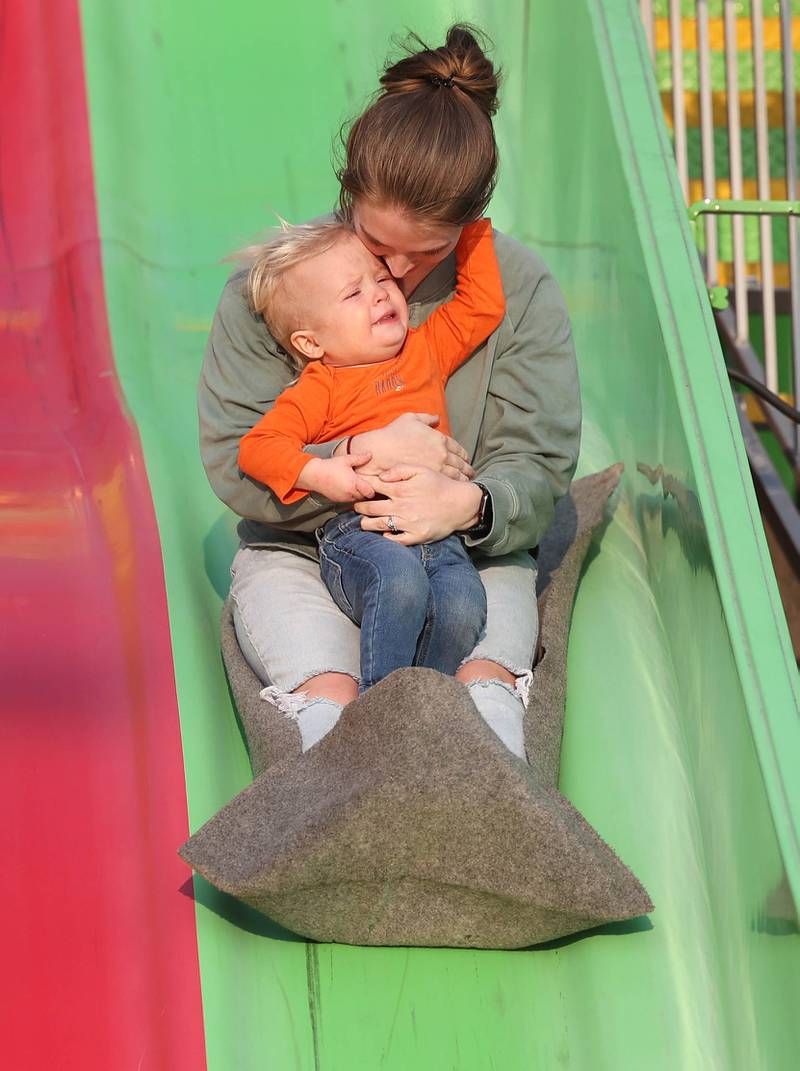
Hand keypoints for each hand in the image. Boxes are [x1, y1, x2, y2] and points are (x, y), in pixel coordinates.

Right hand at [297, 454, 375, 501]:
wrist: (314, 475)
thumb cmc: (329, 466)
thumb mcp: (345, 460)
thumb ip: (359, 458)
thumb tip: (370, 454)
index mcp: (353, 483)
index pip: (370, 492)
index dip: (373, 489)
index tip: (372, 483)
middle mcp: (349, 493)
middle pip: (365, 497)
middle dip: (366, 491)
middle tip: (366, 484)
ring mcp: (344, 498)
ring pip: (357, 500)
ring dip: (359, 494)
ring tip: (357, 485)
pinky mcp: (338, 501)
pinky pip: (349, 501)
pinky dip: (351, 496)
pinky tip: (348, 488)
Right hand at [341, 413, 473, 480]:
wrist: (379, 453)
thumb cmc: (393, 435)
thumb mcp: (410, 419)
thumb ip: (426, 418)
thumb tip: (436, 418)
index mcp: (440, 439)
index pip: (459, 450)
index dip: (464, 456)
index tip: (466, 460)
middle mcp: (442, 454)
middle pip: (461, 464)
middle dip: (467, 469)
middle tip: (471, 473)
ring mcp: (437, 469)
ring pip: (457, 476)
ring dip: (463, 479)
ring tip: (465, 483)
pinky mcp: (429, 481)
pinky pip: (447, 485)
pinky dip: (454, 487)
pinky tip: (454, 490)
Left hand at [354, 466, 482, 544]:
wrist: (460, 504)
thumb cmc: (440, 485)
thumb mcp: (421, 470)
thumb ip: (399, 470)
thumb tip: (381, 477)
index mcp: (400, 489)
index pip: (372, 487)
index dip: (362, 487)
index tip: (357, 488)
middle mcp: (401, 506)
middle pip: (370, 508)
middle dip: (359, 507)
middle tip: (356, 506)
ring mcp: (407, 523)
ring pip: (377, 525)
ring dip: (366, 523)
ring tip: (363, 522)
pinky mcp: (415, 536)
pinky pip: (395, 540)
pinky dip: (386, 537)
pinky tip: (383, 534)